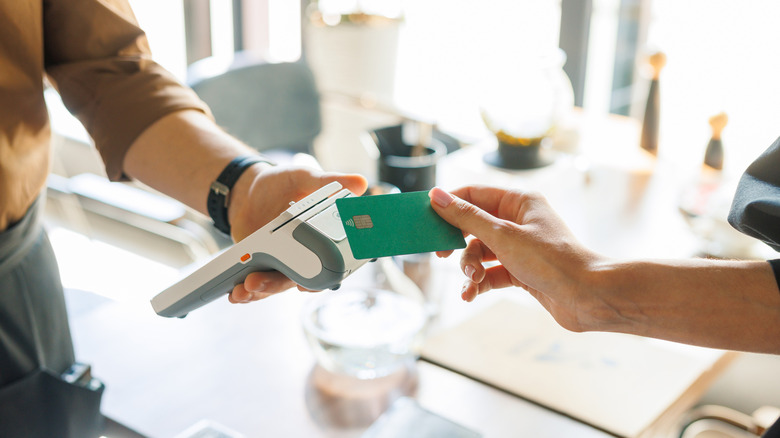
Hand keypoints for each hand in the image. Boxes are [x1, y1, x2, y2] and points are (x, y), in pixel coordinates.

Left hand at [228, 165, 366, 302]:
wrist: (249, 190)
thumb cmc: (282, 184)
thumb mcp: (304, 178)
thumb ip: (328, 182)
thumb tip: (360, 183)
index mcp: (322, 239)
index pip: (329, 266)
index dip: (321, 280)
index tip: (307, 285)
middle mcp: (304, 257)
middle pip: (297, 281)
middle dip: (278, 285)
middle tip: (259, 280)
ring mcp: (282, 265)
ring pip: (276, 286)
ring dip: (260, 291)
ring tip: (244, 287)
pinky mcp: (261, 267)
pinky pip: (257, 286)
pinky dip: (246, 293)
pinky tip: (235, 294)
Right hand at [429, 185, 603, 331]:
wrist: (587, 297)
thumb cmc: (552, 260)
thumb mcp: (502, 235)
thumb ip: (466, 217)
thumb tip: (437, 196)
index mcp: (519, 201)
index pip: (474, 194)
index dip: (449, 205)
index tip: (427, 220)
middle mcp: (519, 221)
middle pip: (473, 226)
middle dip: (459, 244)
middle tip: (441, 254)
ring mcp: (520, 247)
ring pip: (480, 252)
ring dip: (469, 267)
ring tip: (472, 280)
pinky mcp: (521, 271)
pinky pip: (490, 273)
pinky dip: (478, 283)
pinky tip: (470, 294)